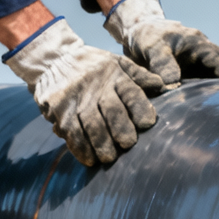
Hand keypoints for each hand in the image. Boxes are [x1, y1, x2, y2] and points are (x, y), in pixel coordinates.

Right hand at [3, 18, 164, 165]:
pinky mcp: (59, 110)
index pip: (130, 91)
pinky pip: (71, 132)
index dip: (140, 107)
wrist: (53, 60)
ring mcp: (76, 99)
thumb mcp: (117, 63)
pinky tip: (89, 159)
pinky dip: (80, 148)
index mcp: (114, 74)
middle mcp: (95, 86)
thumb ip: (139, 76)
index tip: (148, 123)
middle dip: (120, 128)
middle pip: (110, 110)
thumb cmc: (93, 66)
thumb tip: (165, 86)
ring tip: (109, 158)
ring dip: (101, 143)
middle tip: (129, 144)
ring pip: (90, 124)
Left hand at [103, 0, 218, 90]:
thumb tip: (173, 86)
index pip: (213, 56)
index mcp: (195, 42)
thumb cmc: (147, 38)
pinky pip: (214, 73)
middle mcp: (203, 48)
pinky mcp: (197, 66)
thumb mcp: (152, 48)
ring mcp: (202, 57)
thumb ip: (162, 65)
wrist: (141, 31)